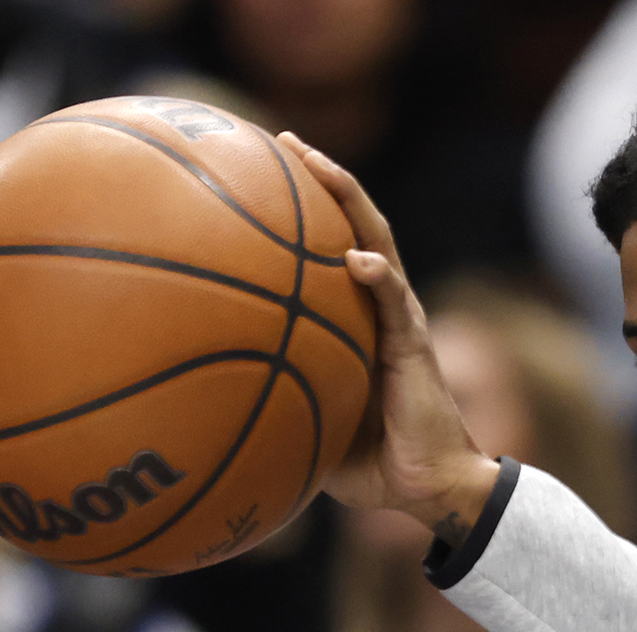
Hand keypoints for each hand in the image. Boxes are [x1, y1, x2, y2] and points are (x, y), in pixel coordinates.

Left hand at [277, 132, 501, 544]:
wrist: (428, 486)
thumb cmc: (371, 460)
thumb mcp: (309, 422)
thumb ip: (277, 395)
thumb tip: (208, 401)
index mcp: (359, 318)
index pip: (333, 246)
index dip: (305, 208)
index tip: (265, 171)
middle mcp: (381, 308)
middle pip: (355, 224)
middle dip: (325, 178)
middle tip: (287, 140)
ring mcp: (402, 321)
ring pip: (378, 244)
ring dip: (351, 202)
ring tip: (320, 166)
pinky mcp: (415, 347)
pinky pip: (397, 306)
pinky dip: (379, 279)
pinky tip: (357, 258)